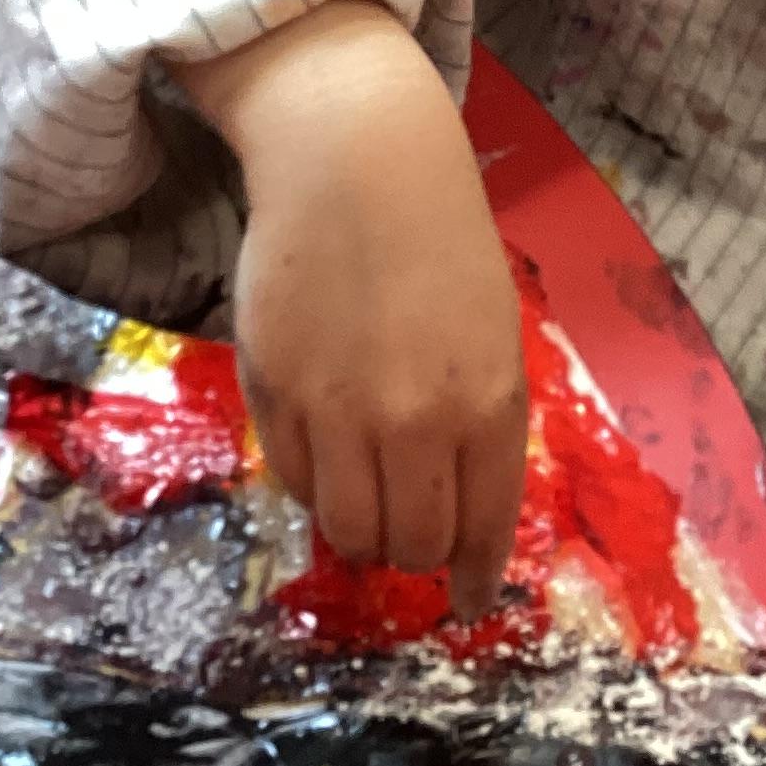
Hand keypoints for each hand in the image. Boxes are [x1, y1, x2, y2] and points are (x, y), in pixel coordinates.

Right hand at [176, 0, 527, 618]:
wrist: (354, 164)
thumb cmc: (439, 243)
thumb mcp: (492, 334)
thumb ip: (478, 423)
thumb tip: (459, 511)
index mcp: (486, 405)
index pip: (481, 528)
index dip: (472, 577)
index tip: (466, 601)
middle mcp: (413, 421)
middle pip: (407, 544)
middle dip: (412, 552)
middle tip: (409, 531)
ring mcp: (336, 410)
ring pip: (345, 527)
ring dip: (358, 529)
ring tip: (363, 497)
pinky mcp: (273, 390)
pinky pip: (291, 477)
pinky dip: (311, 482)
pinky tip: (323, 452)